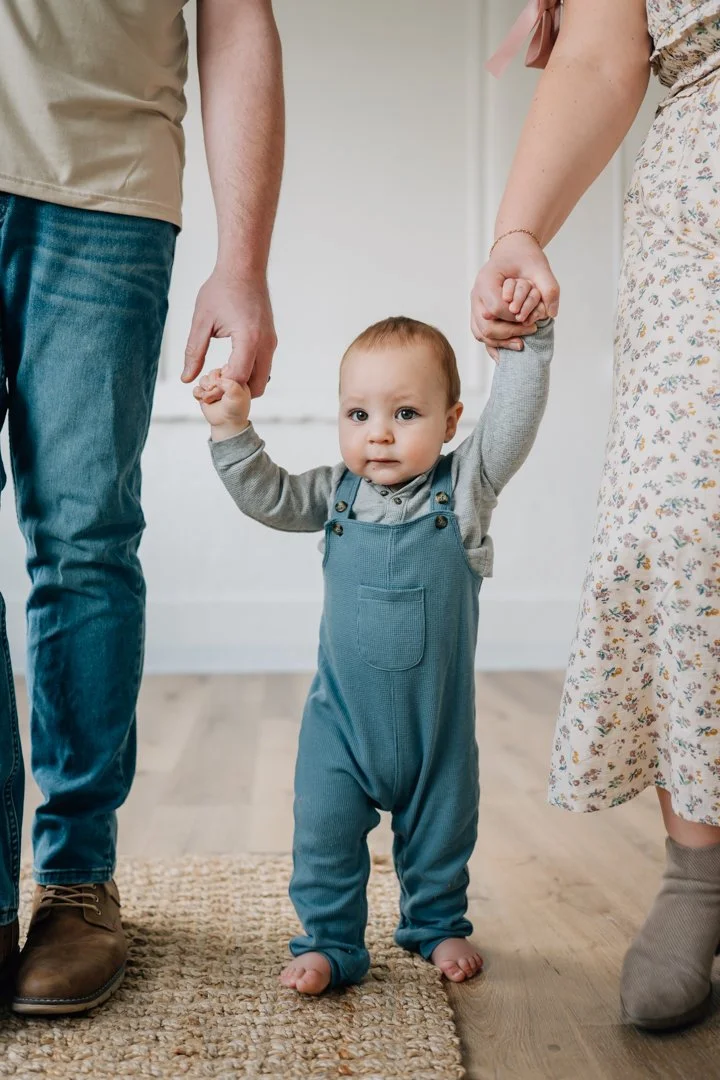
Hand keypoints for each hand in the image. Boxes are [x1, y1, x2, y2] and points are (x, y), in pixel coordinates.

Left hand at [182, 269, 276, 395]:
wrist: (244, 268)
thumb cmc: (221, 289)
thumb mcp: (202, 321)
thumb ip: (193, 352)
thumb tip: (187, 379)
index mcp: (248, 339)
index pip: (237, 379)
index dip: (220, 389)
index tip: (205, 388)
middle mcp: (265, 344)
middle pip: (256, 387)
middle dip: (236, 393)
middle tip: (215, 385)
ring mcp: (271, 343)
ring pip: (262, 379)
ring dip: (242, 384)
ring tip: (220, 373)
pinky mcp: (270, 341)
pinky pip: (262, 366)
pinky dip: (248, 373)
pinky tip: (229, 363)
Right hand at [193, 366, 251, 439]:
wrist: (227, 424)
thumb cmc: (236, 410)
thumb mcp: (238, 396)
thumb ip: (230, 384)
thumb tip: (216, 380)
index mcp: (235, 377)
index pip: (226, 368)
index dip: (222, 376)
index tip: (224, 386)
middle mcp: (224, 380)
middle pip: (213, 373)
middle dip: (213, 384)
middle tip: (217, 395)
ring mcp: (213, 387)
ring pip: (203, 379)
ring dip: (205, 389)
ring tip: (211, 399)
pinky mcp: (204, 393)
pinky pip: (196, 388)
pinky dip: (198, 394)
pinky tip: (204, 399)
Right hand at [471, 232, 559, 360]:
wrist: (512, 252)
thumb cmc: (524, 258)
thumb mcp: (539, 266)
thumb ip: (548, 287)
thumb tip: (551, 313)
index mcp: (486, 280)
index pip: (497, 308)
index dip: (514, 318)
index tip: (531, 320)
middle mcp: (476, 294)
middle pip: (486, 324)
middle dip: (509, 332)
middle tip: (531, 331)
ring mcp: (475, 306)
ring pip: (481, 333)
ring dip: (501, 342)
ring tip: (521, 345)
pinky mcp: (478, 315)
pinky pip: (480, 334)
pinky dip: (493, 346)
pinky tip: (505, 356)